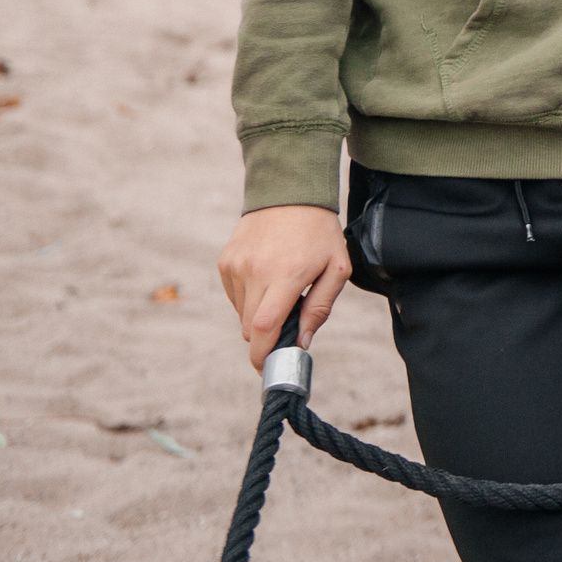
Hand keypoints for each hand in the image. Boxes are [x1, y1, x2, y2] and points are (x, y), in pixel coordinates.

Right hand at [216, 205, 353, 371]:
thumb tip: (301, 343)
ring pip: (241, 314)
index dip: (262, 354)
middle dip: (265, 338)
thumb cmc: (319, 232)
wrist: (289, 192)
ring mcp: (235, 266)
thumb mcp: (336, 268)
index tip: (267, 369)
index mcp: (285, 274)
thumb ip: (319, 308)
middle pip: (249, 328)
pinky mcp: (224, 262)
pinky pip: (234, 296)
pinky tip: (266, 277)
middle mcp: (254, 271)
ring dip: (259, 315)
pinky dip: (249, 298)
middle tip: (286, 328)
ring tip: (280, 290)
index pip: (264, 326)